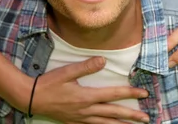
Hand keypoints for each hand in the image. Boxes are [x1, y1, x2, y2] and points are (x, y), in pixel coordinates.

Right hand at [31, 57, 149, 122]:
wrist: (30, 98)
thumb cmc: (49, 83)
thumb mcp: (67, 72)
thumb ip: (86, 66)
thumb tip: (104, 60)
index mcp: (86, 97)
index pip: (114, 95)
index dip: (130, 93)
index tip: (144, 93)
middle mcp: (86, 110)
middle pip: (113, 113)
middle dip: (131, 116)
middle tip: (147, 118)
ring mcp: (81, 118)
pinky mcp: (75, 122)